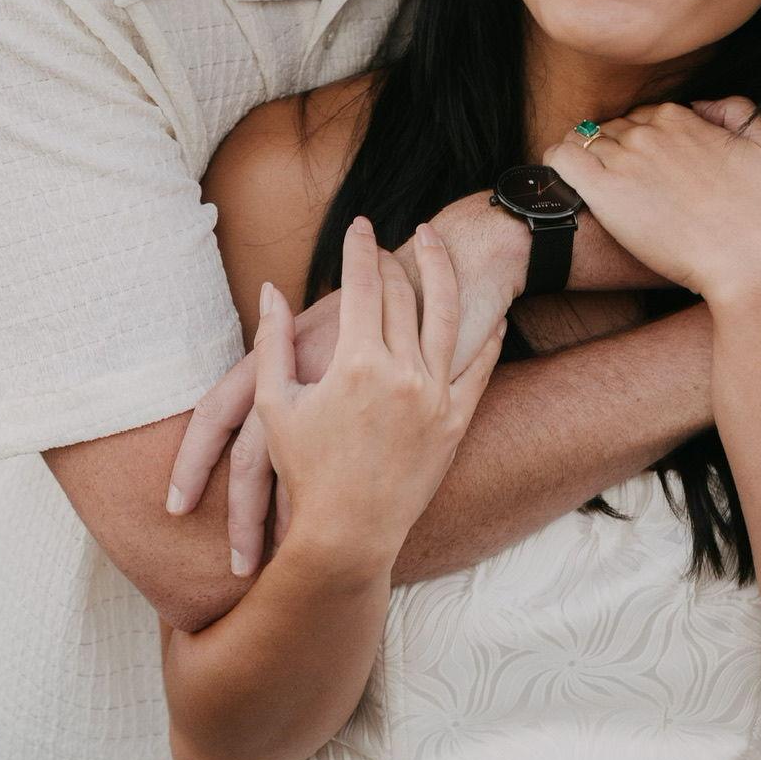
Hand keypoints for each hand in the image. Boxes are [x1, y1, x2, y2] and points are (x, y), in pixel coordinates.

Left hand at [166, 290, 346, 573]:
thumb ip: (271, 353)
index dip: (190, 463)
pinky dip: (332, 509)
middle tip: (233, 568)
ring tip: (279, 567)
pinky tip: (331, 539)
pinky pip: (346, 475)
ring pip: (300, 478)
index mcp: (267, 366)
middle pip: (252, 463)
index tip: (174, 508)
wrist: (416, 289)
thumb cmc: (356, 310)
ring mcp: (336, 411)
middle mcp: (294, 389)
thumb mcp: (303, 329)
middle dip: (239, 519)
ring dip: (286, 524)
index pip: (212, 417)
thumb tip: (234, 392)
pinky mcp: (371, 422)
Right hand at [253, 220, 500, 573]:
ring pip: (447, 316)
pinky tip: (488, 312)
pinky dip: (484, 336)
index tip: (358, 226)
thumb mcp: (277, 404)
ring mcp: (435, 396)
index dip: (359, 249)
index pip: (363, 285)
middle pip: (405, 294)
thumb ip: (273, 341)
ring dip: (444, 273)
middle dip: (395, 259)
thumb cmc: (305, 471)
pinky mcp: (456, 421)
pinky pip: (477, 365)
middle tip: (389, 240)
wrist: (349, 534)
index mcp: (355, 364)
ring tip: (438, 246)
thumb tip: (272, 289)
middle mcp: (402, 372)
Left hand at [544, 97, 760, 301]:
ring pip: (584, 139)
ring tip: (594, 185)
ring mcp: (623, 158)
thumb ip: (740, 111)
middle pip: (613, 128)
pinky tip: (565, 180)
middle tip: (626, 184)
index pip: (644, 117)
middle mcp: (649, 131)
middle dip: (616, 149)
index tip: (648, 169)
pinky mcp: (602, 189)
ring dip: (586, 157)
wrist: (741, 258)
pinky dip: (557, 162)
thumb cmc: (757, 213)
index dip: (643, 141)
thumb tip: (703, 104)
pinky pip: (560, 157)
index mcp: (680, 118)